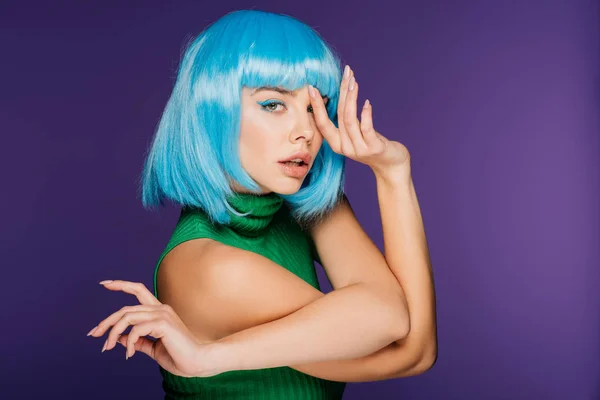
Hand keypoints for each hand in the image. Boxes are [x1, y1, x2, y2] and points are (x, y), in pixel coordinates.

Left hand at [87, 280, 219, 377]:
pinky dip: (128, 342)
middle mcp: (161, 308)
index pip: (138, 290)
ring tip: (108, 348)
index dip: (121, 284)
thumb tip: (119, 338)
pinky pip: (136, 329)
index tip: (104, 283)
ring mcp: (162, 314)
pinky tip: (129, 354)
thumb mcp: (153, 348)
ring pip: (127, 317)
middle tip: (93, 335)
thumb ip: (137, 341)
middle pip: (125, 308)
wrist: (197, 363)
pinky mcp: (163, 323)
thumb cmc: (179, 357)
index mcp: (160, 311)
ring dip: (112, 333)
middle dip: (106, 321)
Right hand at [308, 65, 410, 174]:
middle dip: (341, 93)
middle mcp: (345, 148)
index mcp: (337, 144)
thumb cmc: (372, 145)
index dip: (317, 106)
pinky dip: (365, 114)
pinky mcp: (373, 149)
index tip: (312, 88)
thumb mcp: (355, 133)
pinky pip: (366, 129)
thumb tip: (341, 94)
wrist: (391, 165)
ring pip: (350, 120)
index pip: (322, 123)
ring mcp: (359, 149)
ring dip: (352, 99)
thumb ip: (346, 121)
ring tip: (354, 82)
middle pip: (339, 116)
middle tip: (345, 74)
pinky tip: (367, 102)